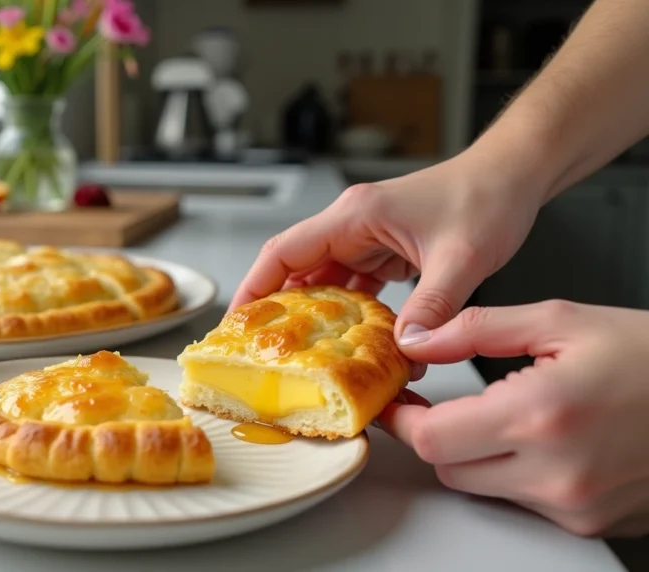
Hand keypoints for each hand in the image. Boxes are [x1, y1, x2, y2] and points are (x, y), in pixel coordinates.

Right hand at [230, 156, 540, 353]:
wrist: (515, 176)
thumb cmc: (487, 197)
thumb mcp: (461, 258)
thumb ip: (433, 306)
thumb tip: (407, 350)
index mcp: (354, 216)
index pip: (284, 252)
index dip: (255, 287)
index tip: (237, 324)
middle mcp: (353, 225)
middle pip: (297, 271)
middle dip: (280, 311)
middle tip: (267, 353)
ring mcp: (368, 239)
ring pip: (325, 283)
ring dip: (318, 318)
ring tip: (305, 356)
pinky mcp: (385, 252)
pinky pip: (354, 288)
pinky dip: (351, 315)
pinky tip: (352, 343)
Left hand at [380, 300, 648, 536]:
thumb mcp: (562, 321)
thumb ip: (478, 329)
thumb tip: (419, 337)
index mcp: (541, 415)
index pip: (433, 438)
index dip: (404, 419)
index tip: (396, 402)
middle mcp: (556, 472)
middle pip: (449, 467)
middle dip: (439, 433)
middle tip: (451, 402)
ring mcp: (575, 506)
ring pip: (482, 487)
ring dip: (477, 454)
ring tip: (514, 413)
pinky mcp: (590, 522)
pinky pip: (523, 502)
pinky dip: (517, 473)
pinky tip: (548, 439)